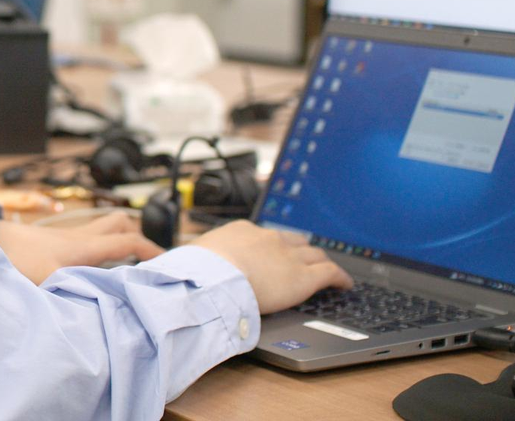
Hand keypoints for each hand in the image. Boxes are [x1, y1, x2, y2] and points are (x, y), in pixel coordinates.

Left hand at [0, 213, 163, 285]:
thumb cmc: (15, 257)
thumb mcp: (48, 281)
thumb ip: (74, 296)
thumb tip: (97, 317)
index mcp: (86, 245)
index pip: (129, 240)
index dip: (153, 250)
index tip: (168, 263)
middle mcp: (80, 237)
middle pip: (118, 223)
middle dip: (138, 235)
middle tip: (147, 258)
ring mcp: (66, 237)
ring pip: (102, 230)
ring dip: (117, 240)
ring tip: (125, 265)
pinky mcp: (53, 242)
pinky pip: (86, 239)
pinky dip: (97, 248)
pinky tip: (92, 269)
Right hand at [191, 220, 352, 312]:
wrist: (215, 278)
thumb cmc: (198, 271)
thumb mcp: (192, 260)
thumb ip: (191, 262)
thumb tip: (169, 268)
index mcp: (241, 231)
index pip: (261, 235)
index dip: (271, 245)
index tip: (271, 250)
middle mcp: (268, 238)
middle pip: (292, 240)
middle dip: (299, 247)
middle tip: (304, 255)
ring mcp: (288, 255)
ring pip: (314, 253)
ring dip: (321, 260)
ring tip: (327, 267)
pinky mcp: (305, 277)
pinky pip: (330, 273)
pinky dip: (340, 277)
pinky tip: (345, 284)